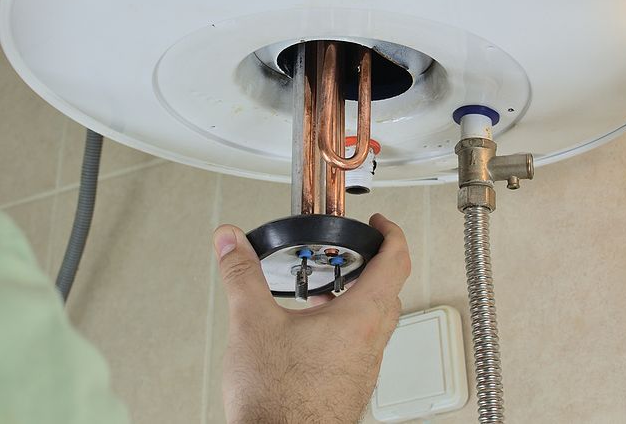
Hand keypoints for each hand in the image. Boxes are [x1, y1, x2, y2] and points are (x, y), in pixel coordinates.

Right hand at [213, 214, 410, 423]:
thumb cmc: (277, 402)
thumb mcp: (251, 324)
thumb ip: (241, 275)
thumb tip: (230, 242)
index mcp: (359, 319)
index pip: (395, 262)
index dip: (391, 234)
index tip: (381, 223)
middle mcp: (370, 344)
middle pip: (390, 290)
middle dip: (372, 265)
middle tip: (352, 253)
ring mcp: (364, 368)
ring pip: (376, 321)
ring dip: (358, 298)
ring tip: (324, 293)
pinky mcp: (351, 386)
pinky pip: (361, 345)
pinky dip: (347, 327)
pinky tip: (312, 334)